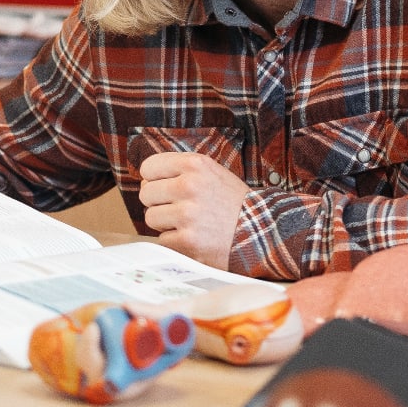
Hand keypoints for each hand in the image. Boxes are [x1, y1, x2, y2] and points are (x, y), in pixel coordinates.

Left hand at [138, 150, 249, 268]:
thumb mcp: (212, 172)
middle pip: (146, 193)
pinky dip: (175, 242)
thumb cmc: (232, 202)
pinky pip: (162, 240)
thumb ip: (182, 171)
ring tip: (188, 223)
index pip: (149, 167)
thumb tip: (146, 179)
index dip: (155, 179)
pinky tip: (194, 237)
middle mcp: (189, 186)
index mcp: (195, 164)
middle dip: (159, 202)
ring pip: (151, 218)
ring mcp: (187, 215)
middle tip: (179, 208)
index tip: (165, 186)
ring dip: (166, 223)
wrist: (261, 230)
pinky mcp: (187, 241)